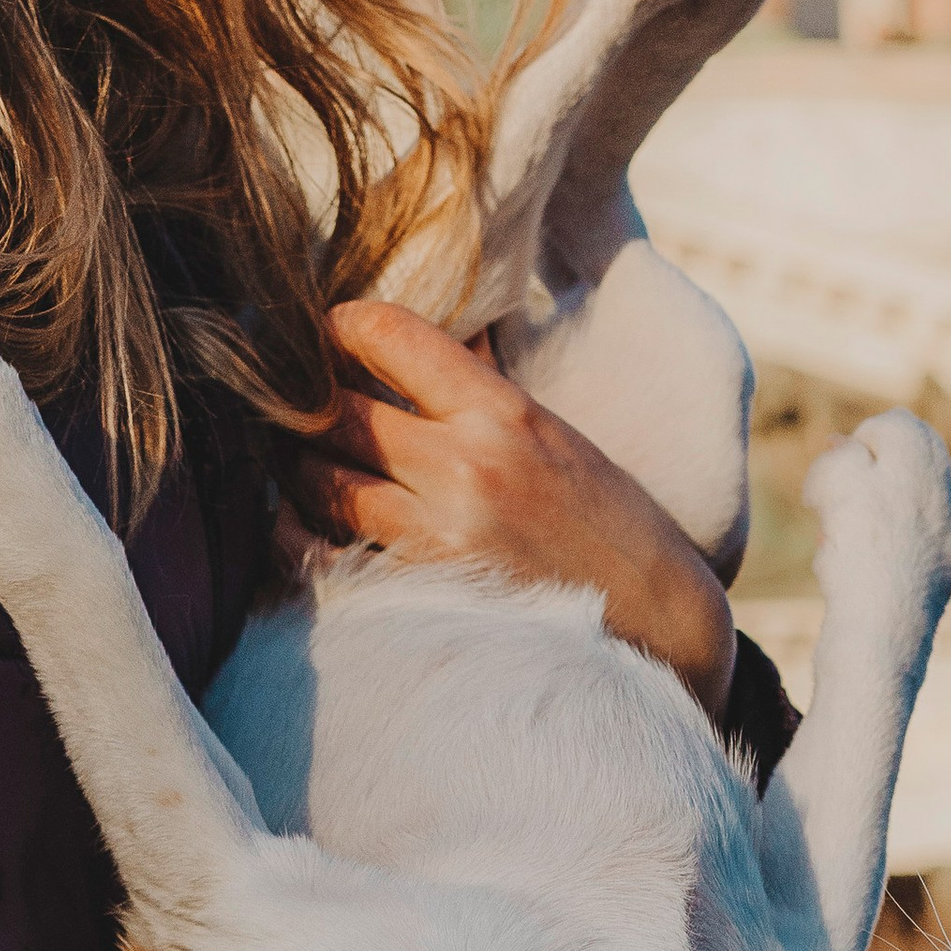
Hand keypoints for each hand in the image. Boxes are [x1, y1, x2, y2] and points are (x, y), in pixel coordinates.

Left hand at [294, 303, 736, 720]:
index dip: (341, 326)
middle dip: (302, 398)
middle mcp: (464, 468)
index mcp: (503, 412)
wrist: (655, 624)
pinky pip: (315, 551)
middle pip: (330, 409)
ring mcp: (434, 538)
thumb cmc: (605, 520)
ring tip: (302, 457)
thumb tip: (404, 339)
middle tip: (294, 398)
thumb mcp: (551, 432)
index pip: (386, 335)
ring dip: (295, 464)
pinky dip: (296, 531)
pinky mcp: (414, 597)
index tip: (330, 334)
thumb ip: (474, 388)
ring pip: (312, 478)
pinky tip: (304, 519)